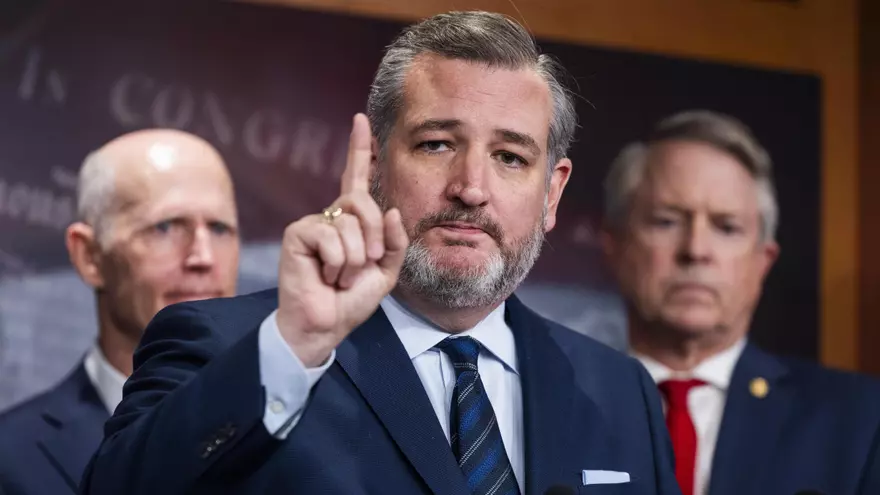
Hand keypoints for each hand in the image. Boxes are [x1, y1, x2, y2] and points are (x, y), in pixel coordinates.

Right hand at [276, 113, 408, 366]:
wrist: (325, 325)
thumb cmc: (350, 301)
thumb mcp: (385, 273)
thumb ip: (394, 243)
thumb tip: (392, 211)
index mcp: (353, 222)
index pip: (356, 178)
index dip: (359, 149)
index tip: (360, 120)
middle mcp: (332, 216)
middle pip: (363, 201)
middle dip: (374, 235)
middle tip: (366, 265)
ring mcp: (313, 222)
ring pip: (350, 224)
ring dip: (355, 259)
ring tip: (339, 276)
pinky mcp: (298, 233)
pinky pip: (330, 236)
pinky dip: (337, 262)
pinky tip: (325, 275)